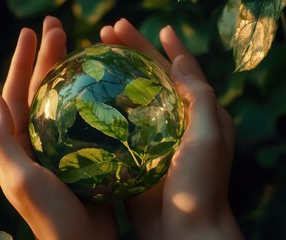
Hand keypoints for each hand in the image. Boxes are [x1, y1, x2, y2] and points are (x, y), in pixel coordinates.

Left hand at [0, 16, 117, 239]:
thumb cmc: (50, 215)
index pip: (16, 93)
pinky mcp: (85, 150)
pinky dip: (92, 97)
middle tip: (59, 27)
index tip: (30, 33)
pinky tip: (103, 82)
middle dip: (47, 57)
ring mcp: (63, 142)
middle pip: (42, 89)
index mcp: (19, 141)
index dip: (21, 62)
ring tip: (80, 45)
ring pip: (65, 99)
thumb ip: (2, 139)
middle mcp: (39, 138)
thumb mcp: (19, 178)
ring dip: (70, 72)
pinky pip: (87, 117)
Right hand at [100, 19, 243, 238]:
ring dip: (115, 76)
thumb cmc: (201, 185)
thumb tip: (180, 59)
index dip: (167, 47)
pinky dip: (105, 107)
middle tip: (107, 33)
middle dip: (132, 52)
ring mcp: (151, 136)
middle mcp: (174, 120)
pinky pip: (117, 123)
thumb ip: (198, 96)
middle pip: (150, 78)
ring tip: (95, 56)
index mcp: (197, 113)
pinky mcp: (133, 151)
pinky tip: (88, 96)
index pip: (180, 70)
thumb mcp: (208, 136)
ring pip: (131, 97)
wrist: (181, 230)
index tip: (151, 28)